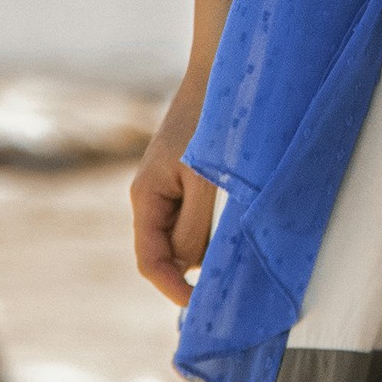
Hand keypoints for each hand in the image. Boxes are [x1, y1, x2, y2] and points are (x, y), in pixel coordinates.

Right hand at [131, 93, 216, 308]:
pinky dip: (211, 229)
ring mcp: (168, 189)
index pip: (150, 260)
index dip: (172, 287)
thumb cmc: (209, 123)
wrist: (218, 77)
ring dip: (204, 248)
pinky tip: (235, 225)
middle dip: (190, 271)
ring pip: (182, 237)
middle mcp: (151, 197)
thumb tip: (189, 266)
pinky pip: (194, 218)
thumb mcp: (202, 179)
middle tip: (226, 283)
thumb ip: (193, 225)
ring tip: (236, 252)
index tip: (199, 304)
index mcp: (146, 197)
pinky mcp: (185, 180)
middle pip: (166, 252)